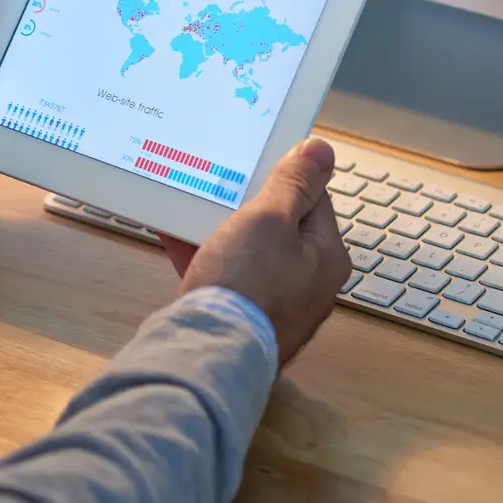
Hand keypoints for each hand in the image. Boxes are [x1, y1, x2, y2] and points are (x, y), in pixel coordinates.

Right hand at [177, 137, 350, 365]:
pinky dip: (204, 256)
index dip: (283, 177)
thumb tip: (322, 151)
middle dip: (248, 206)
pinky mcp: (243, 319)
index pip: (314, 200)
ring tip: (193, 206)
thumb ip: (294, 183)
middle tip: (220, 185)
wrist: (209, 351)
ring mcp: (275, 305)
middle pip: (280, 228)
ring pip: (249, 253)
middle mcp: (308, 285)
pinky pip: (225, 277)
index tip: (254, 164)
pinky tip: (175, 235)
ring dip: (221, 229)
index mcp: (327, 258)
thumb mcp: (270, 218)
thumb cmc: (247, 284)